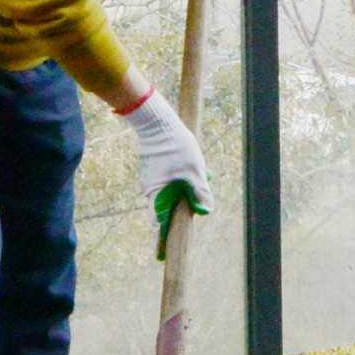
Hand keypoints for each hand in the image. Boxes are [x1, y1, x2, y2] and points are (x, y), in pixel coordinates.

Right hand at [115, 84, 214, 220]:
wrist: (158, 123)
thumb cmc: (176, 149)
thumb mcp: (195, 171)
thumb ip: (201, 192)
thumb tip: (206, 210)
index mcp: (156, 195)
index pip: (158, 221)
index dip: (167, 229)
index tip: (175, 232)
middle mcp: (148, 189)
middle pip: (166, 205)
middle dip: (182, 201)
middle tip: (197, 192)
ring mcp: (148, 177)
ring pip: (166, 189)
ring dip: (181, 186)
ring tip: (196, 172)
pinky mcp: (151, 167)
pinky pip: (164, 178)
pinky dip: (176, 176)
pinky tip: (188, 163)